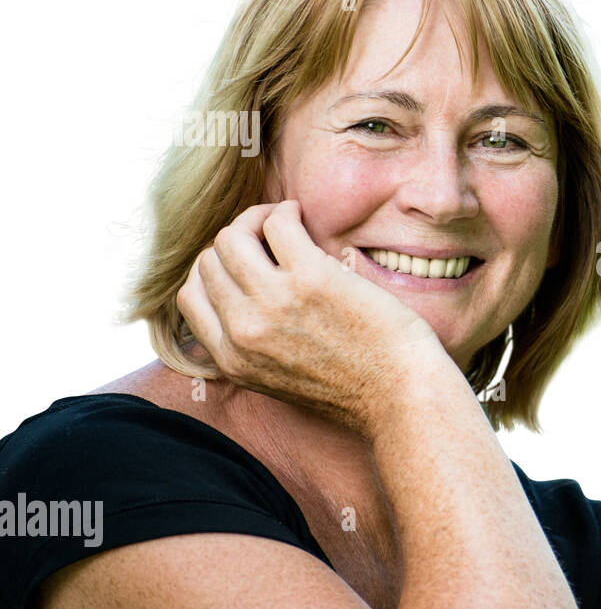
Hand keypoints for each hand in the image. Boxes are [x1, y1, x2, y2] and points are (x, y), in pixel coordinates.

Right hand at [177, 200, 443, 437]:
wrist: (401, 397)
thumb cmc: (358, 387)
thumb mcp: (283, 381)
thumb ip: (254, 349)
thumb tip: (245, 301)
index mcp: (233, 361)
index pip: (191, 296)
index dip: (215, 270)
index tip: (246, 262)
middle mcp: (244, 331)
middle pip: (210, 261)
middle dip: (236, 240)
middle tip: (269, 234)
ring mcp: (274, 303)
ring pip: (233, 236)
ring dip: (256, 219)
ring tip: (284, 221)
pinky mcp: (311, 278)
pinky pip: (277, 223)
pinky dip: (286, 211)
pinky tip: (302, 216)